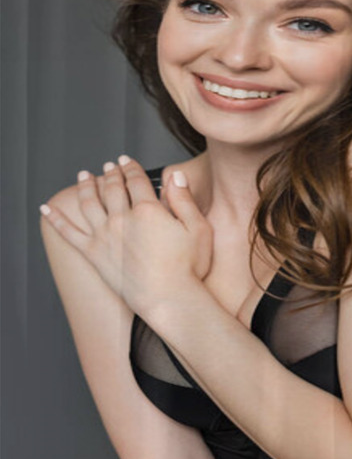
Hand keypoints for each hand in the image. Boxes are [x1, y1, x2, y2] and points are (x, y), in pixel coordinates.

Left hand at [40, 155, 213, 317]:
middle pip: (112, 188)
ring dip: (86, 187)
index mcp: (148, 210)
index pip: (136, 180)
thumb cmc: (188, 267)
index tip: (126, 160)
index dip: (131, 167)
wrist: (168, 298)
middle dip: (111, 174)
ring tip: (84, 176)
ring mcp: (105, 236)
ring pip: (90, 203)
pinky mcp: (94, 254)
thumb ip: (184, 199)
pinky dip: (56, 219)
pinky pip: (69, 233)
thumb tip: (175, 176)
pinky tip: (46, 209)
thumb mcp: (198, 228)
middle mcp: (122, 219)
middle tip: (108, 166)